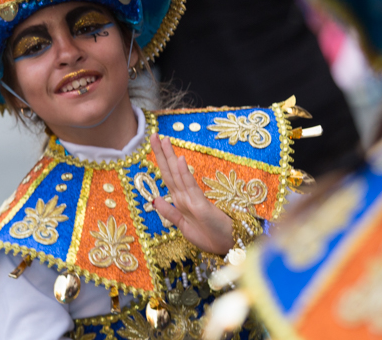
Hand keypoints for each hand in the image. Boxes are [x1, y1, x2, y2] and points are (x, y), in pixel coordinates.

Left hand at [149, 133, 233, 254]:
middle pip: (170, 171)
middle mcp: (185, 196)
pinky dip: (184, 173)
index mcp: (180, 200)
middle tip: (154, 135)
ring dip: (170, 157)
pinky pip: (190, 187)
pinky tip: (179, 160)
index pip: (167, 176)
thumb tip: (154, 199)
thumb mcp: (183, 227)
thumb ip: (170, 213)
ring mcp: (193, 199)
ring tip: (165, 140)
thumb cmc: (209, 237)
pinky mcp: (201, 205)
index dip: (160, 161)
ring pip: (178, 175)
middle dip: (161, 153)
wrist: (227, 247)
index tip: (154, 144)